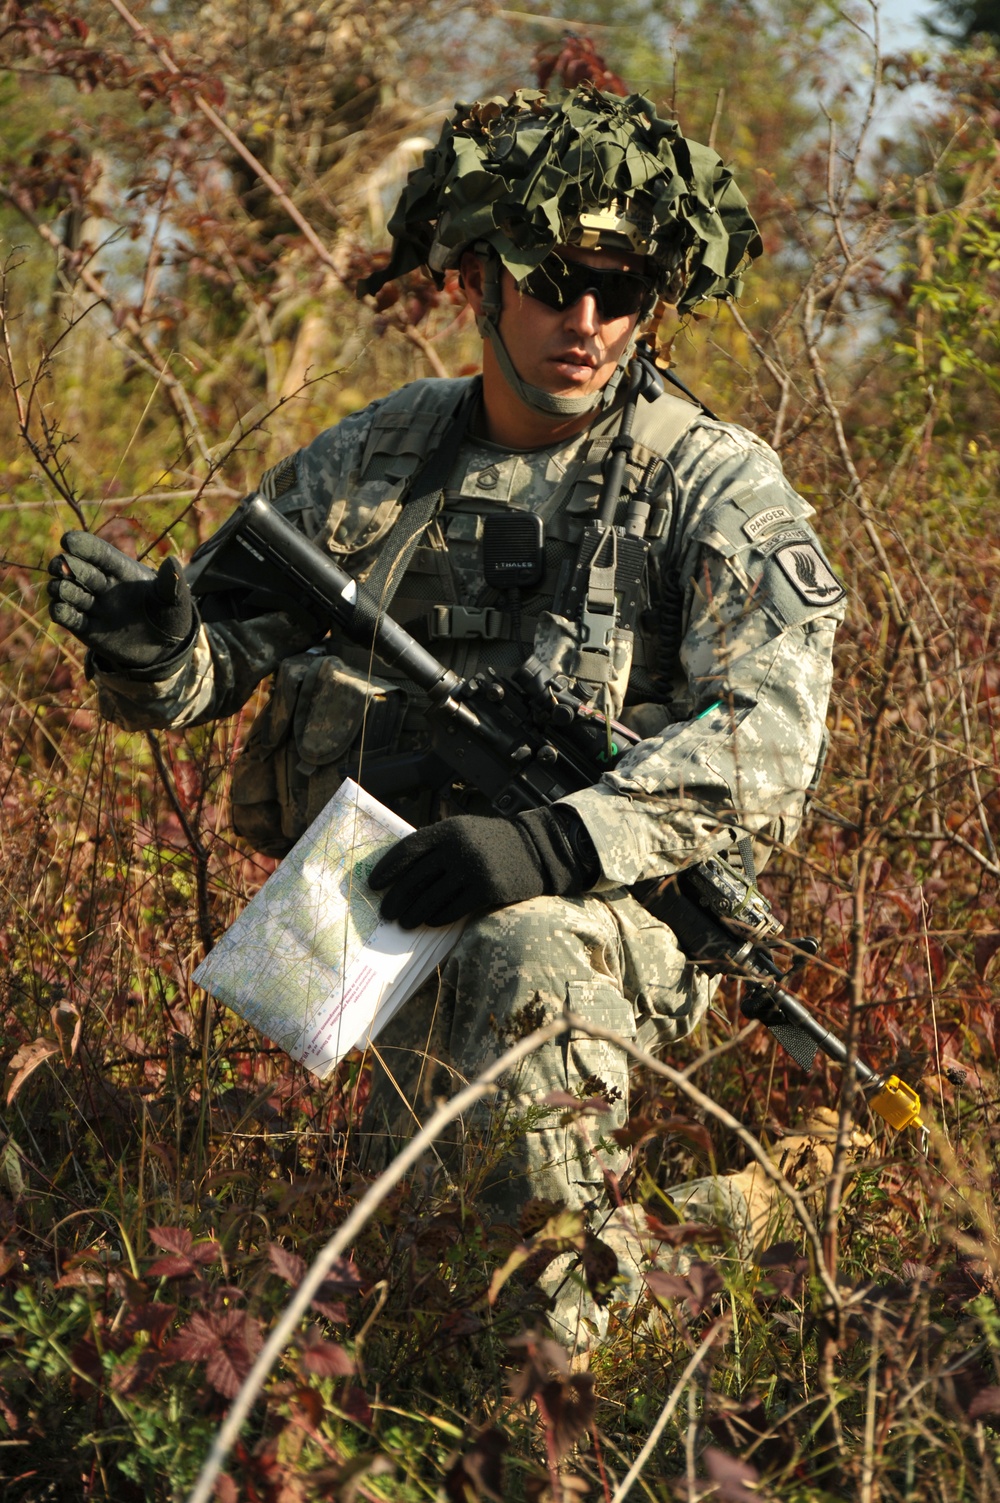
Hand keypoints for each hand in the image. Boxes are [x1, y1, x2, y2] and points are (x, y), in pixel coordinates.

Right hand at [48, 531, 194, 671]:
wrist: (163, 649)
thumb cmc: (170, 616)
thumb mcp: (175, 601)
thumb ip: (171, 583)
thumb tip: (173, 562)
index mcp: (122, 571)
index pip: (99, 553)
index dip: (83, 545)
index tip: (68, 540)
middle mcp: (103, 585)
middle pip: (75, 568)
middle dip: (65, 565)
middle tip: (61, 566)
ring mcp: (92, 605)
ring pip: (65, 589)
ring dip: (60, 587)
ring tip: (65, 589)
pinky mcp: (85, 628)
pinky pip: (65, 616)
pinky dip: (59, 611)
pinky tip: (62, 609)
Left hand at [369, 807, 598, 927]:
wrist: (535, 850)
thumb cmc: (492, 843)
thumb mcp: (464, 832)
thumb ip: (436, 846)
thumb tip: (400, 874)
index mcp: (448, 829)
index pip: (408, 849)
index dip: (388, 869)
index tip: (374, 885)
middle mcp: (458, 847)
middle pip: (416, 878)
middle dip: (397, 898)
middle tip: (386, 912)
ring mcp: (473, 868)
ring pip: (432, 897)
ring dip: (414, 913)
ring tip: (405, 923)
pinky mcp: (487, 889)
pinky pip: (453, 909)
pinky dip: (438, 918)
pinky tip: (430, 922)